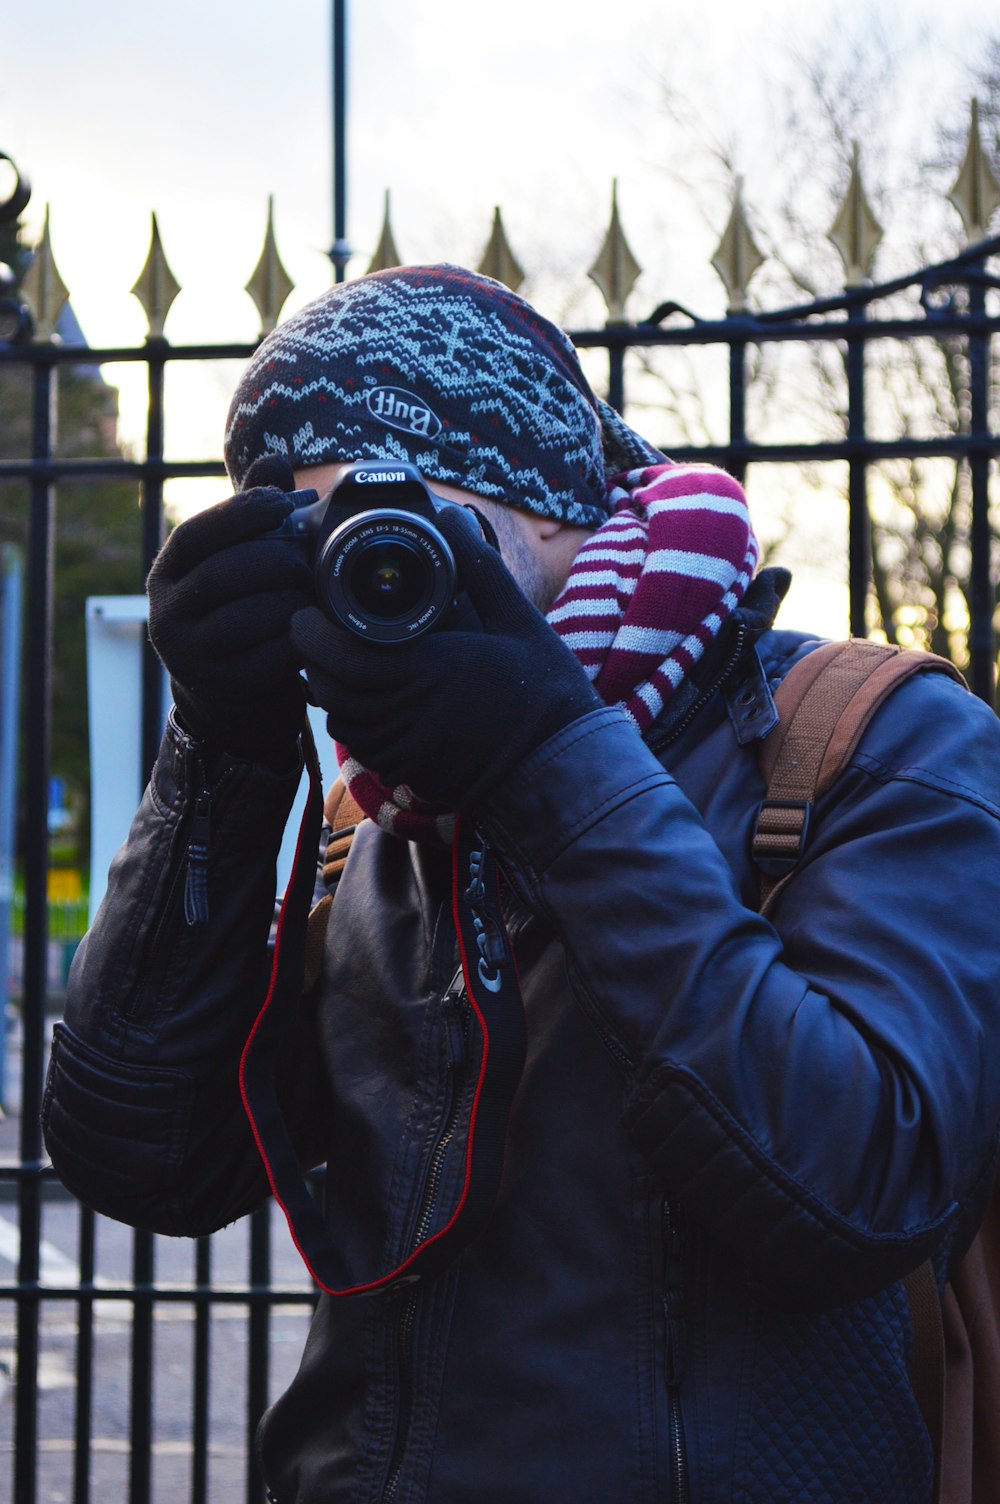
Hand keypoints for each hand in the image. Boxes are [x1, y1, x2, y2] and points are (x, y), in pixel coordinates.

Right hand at [147, 456, 313, 768]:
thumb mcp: (237, 561)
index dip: (240, 513)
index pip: (196, 534)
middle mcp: (167, 614)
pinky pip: (271, 655)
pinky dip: (299, 636)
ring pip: (249, 615)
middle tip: (310, 559)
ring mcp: (191, 655)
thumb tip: (276, 460)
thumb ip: (253, 513)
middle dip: (277, 560)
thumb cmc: (240, 609)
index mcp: (166, 573)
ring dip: (292, 598)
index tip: (284, 502)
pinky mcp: (224, 686)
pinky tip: (314, 627)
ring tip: (315, 591)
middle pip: (225, 574)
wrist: (233, 693)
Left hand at [290, 506, 601, 809]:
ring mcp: (404, 747)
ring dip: (332, 692)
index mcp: (424, 669)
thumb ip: (479, 567)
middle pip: (328, 688)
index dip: (311, 634)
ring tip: (342, 665)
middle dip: (313, 659)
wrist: (561, 766)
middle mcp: (404, 712)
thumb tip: (452, 517)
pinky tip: (372, 703)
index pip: (338, 655)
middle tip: (319, 634)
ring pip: (341, 719)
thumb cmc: (545, 693)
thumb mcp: (518, 619)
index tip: (310, 613)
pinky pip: (363, 746)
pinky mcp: (411, 770)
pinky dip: (356, 722)